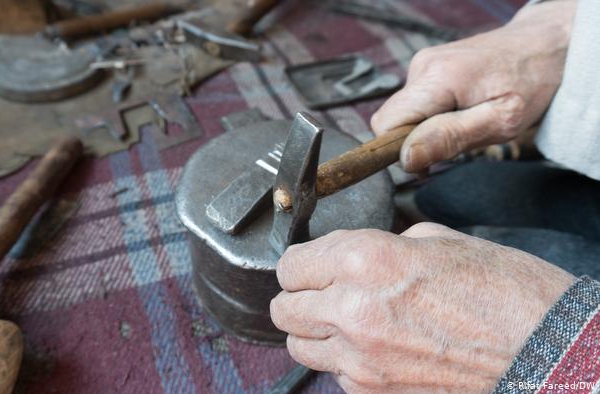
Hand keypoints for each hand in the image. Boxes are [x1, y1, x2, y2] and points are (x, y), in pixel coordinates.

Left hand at [270, 223, 574, 392]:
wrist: (547, 350)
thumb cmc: (504, 291)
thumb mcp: (438, 241)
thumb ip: (381, 246)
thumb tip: (352, 256)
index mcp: (364, 259)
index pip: (290, 264)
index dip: (301, 262)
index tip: (311, 263)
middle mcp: (352, 309)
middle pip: (284, 308)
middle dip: (300, 295)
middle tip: (322, 289)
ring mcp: (360, 359)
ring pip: (299, 345)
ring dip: (315, 329)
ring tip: (344, 319)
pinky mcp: (373, 392)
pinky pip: (333, 373)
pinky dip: (342, 359)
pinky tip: (373, 345)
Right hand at [371, 1, 576, 172]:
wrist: (546, 45)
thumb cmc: (531, 83)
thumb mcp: (500, 121)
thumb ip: (450, 138)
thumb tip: (406, 158)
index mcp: (438, 78)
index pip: (386, 124)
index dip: (399, 149)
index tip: (430, 162)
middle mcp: (422, 66)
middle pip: (390, 120)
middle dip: (416, 141)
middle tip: (457, 143)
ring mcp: (423, 64)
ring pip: (403, 114)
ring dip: (427, 129)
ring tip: (466, 123)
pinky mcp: (427, 67)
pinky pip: (414, 104)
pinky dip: (432, 116)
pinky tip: (461, 111)